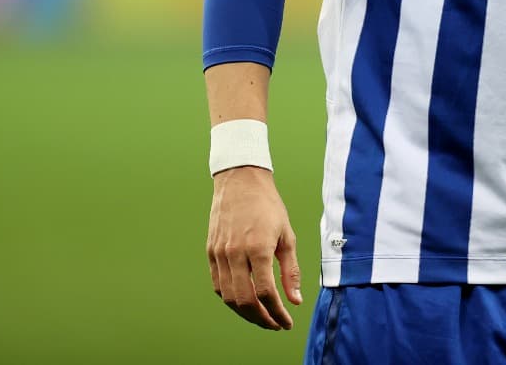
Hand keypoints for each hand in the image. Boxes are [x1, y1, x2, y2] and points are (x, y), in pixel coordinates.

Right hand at [207, 166, 303, 329]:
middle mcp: (235, 253)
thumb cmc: (268, 206)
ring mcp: (219, 254)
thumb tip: (295, 300)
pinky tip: (244, 301)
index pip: (265, 293)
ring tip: (261, 317)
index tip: (286, 322)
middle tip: (274, 325)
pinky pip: (217, 285)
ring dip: (245, 313)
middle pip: (245, 300)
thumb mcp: (286, 235)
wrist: (240, 181)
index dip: (276, 313)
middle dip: (261, 319)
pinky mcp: (210, 252)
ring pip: (228, 297)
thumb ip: (291, 270)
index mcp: (257, 248)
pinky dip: (230, 299)